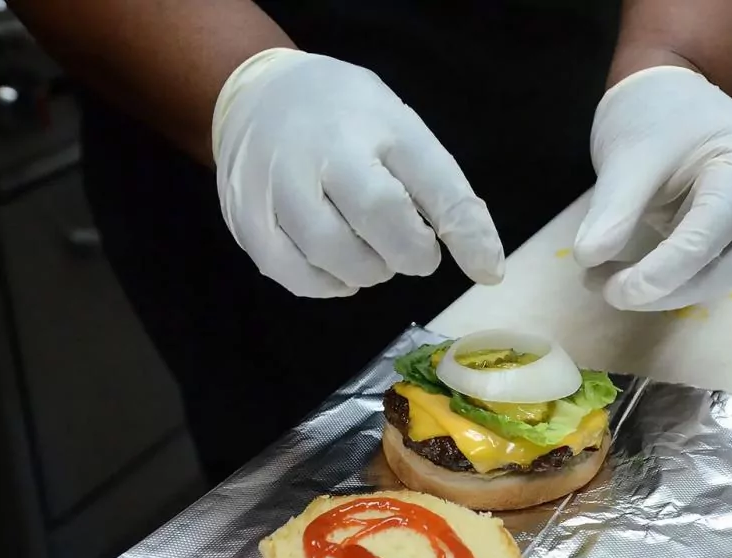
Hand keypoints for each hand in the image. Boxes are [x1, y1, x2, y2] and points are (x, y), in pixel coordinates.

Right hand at [212, 49, 503, 297]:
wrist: (258, 97)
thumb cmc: (347, 122)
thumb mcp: (405, 137)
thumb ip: (445, 197)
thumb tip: (488, 270)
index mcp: (377, 121)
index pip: (432, 180)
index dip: (464, 233)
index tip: (487, 270)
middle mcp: (322, 147)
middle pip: (378, 219)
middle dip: (406, 253)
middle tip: (406, 247)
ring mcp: (274, 182)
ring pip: (333, 255)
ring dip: (366, 271)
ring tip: (369, 252)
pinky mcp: (244, 216)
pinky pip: (292, 274)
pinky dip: (326, 284)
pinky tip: (336, 268)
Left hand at [574, 66, 731, 310]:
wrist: (668, 89)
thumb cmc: (654, 112)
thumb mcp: (628, 154)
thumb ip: (613, 208)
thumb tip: (587, 258)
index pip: (708, 236)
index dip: (663, 272)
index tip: (615, 291)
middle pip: (719, 270)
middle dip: (662, 290)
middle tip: (606, 291)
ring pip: (710, 279)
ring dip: (658, 293)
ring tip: (601, 284)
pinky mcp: (720, 236)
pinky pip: (696, 271)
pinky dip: (659, 282)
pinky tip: (616, 277)